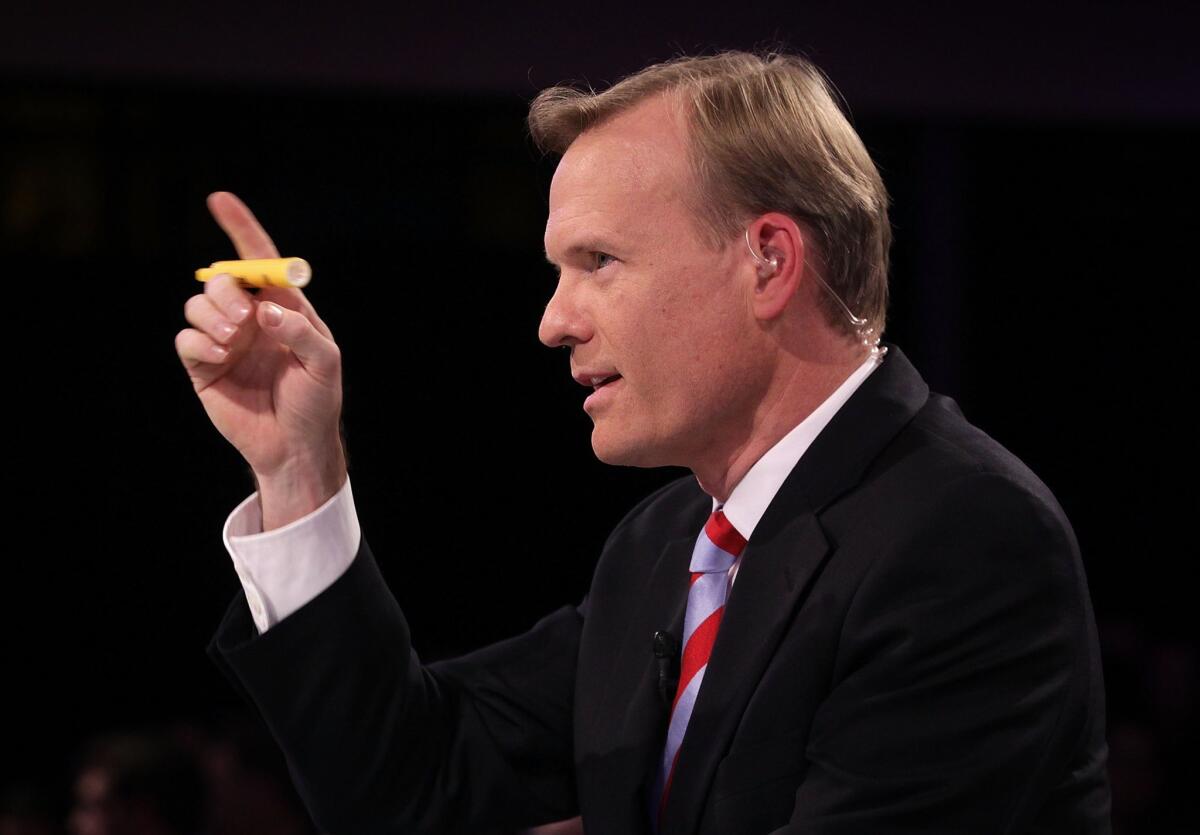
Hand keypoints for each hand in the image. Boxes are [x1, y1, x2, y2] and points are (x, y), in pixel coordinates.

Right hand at [176, 192, 345, 527]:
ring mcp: (224, 339)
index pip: (258, 259)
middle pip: (220, 279)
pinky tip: (222, 357)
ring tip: (235, 344)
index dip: (240, 227)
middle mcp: (250, 317)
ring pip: (197, 304)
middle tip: (244, 321)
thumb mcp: (324, 363)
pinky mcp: (203, 365)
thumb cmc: (316, 401)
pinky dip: (201, 342)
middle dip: (225, 291)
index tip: (219, 199)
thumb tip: (264, 312)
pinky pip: (186, 338)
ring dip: (213, 317)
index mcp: (283, 306)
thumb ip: (300, 332)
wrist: (294, 445)